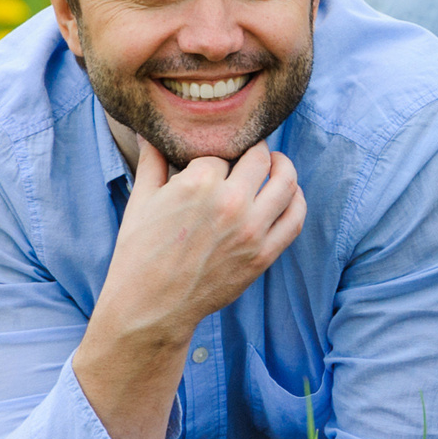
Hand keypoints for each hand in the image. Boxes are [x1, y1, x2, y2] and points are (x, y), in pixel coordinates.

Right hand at [104, 137, 306, 342]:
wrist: (151, 306)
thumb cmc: (139, 253)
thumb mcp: (141, 201)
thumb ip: (152, 162)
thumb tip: (149, 132)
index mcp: (198, 183)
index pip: (221, 151)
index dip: (217, 153)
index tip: (216, 157)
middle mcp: (230, 202)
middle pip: (259, 159)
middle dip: (254, 150)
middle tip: (250, 151)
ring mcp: (252, 230)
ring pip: (286, 183)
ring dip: (284, 167)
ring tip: (277, 164)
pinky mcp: (264, 255)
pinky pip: (295, 219)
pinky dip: (297, 201)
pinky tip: (290, 194)